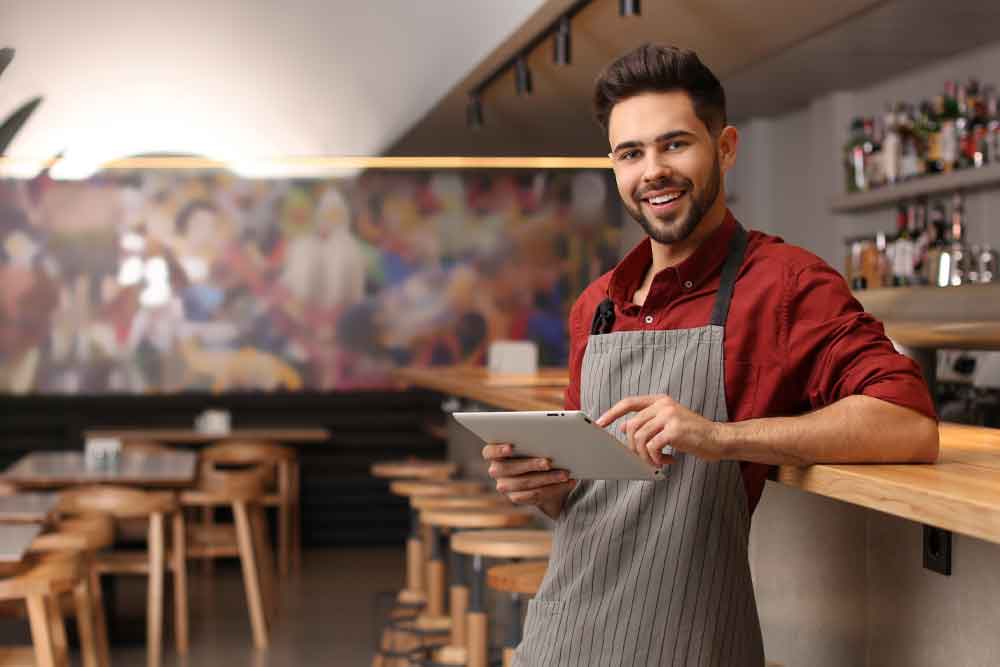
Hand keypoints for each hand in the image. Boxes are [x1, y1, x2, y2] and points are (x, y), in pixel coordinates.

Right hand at [482, 443, 576, 518]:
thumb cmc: (536, 452)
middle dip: (531, 464)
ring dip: (548, 478)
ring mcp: (505, 486)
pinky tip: (566, 483)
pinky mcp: (517, 498)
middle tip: (549, 462)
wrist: (542, 478)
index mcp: (494, 454)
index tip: (511, 447)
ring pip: (525, 483)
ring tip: (565, 474)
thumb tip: (550, 434)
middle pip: (510, 469)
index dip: (498, 450)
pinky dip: (553, 489)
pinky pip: (535, 495)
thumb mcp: (533, 444)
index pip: (489, 452)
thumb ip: (534, 438)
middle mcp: (496, 471)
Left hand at [596, 395, 725, 466]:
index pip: (629, 402)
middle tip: (644, 457)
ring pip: (640, 438)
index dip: (612, 412)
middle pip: (632, 426)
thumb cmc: (694, 434)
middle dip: (633, 446)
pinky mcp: (675, 430)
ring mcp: (669, 416)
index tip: (599, 423)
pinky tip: (667, 460)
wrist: (719, 439)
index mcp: (660, 400)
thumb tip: (623, 426)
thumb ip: (648, 422)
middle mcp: (663, 405)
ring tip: (658, 461)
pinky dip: (656, 458)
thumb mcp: (668, 423)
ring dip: (645, 455)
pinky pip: (652, 447)